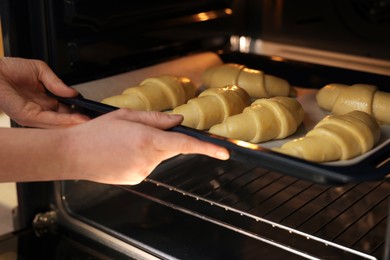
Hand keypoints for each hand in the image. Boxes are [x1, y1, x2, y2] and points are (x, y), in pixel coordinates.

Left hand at [0, 57, 88, 127]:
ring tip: (89, 122)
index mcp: (45, 101)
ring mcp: (34, 115)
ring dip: (75, 123)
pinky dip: (64, 121)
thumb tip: (73, 93)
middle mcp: (40, 110)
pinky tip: (76, 119)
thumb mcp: (40, 71)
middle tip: (94, 121)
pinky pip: (49, 120)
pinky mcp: (28, 116)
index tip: (90, 112)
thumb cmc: (10, 69)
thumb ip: (57, 83)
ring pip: (59, 123)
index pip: (65, 110)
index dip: (78, 112)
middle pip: (64, 120)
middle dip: (79, 121)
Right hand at [62, 109, 229, 184]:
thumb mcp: (126, 116)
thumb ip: (156, 118)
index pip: (185, 144)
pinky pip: (146, 165)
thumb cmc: (95, 132)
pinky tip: (121, 154)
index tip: (223, 153)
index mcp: (147, 139)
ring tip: (123, 144)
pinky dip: (140, 158)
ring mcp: (142, 171)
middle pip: (169, 147)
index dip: (207, 149)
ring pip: (157, 156)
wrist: (72, 154)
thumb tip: (177, 120)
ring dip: (147, 148)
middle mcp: (148, 158)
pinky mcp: (136, 178)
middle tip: (135, 133)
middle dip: (160, 138)